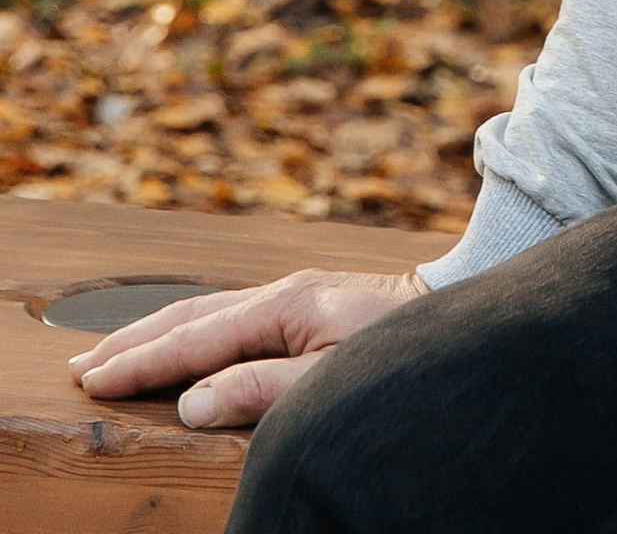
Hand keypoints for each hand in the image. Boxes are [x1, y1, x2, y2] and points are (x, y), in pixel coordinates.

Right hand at [72, 265, 425, 428]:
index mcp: (282, 307)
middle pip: (191, 315)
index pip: (193, 339)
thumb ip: (260, 390)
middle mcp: (281, 294)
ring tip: (117, 349)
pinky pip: (232, 314)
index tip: (94, 378)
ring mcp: (294, 295)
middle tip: (82, 362)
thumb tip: (190, 400)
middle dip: (135, 340)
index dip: (141, 363)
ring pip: (209, 310)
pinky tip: (185, 337)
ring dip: (159, 330)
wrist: (456, 310)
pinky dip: (194, 326)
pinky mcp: (307, 304)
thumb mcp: (328, 380)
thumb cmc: (395, 352)